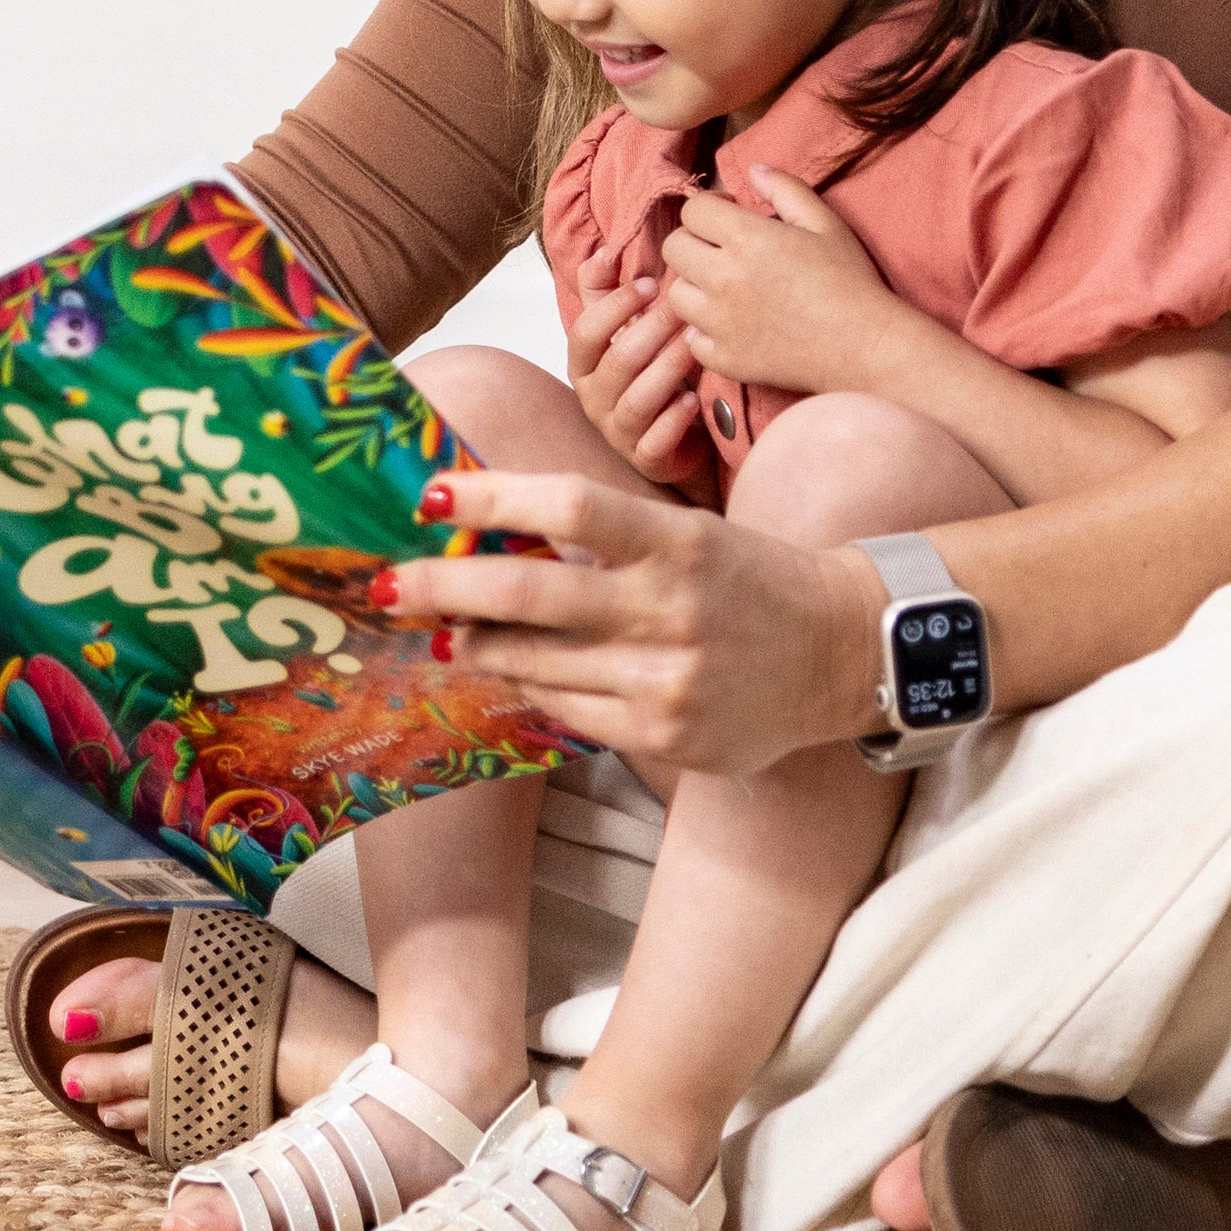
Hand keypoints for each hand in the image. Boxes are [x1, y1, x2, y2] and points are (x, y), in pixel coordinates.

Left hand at [418, 464, 877, 776]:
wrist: (843, 652)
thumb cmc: (740, 578)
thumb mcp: (682, 534)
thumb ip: (597, 534)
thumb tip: (479, 527)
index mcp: (677, 541)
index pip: (570, 506)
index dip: (492, 497)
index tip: (430, 494)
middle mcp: (671, 610)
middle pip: (529, 593)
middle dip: (442, 586)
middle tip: (388, 583)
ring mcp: (668, 680)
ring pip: (533, 660)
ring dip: (474, 641)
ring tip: (442, 626)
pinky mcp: (666, 735)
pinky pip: (565, 708)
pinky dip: (529, 685)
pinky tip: (514, 669)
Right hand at [565, 276, 708, 486]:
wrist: (667, 439)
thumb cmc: (644, 375)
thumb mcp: (620, 332)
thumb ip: (604, 292)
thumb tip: (605, 251)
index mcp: (582, 365)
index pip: (586, 332)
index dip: (616, 306)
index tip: (652, 284)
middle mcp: (592, 398)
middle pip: (618, 361)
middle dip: (653, 330)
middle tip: (687, 307)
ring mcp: (617, 431)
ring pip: (637, 398)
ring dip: (668, 368)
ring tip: (696, 345)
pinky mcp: (645, 458)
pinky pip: (655, 441)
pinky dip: (674, 420)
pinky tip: (694, 400)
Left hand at [661, 167, 914, 406]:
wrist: (868, 347)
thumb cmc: (850, 281)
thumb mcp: (825, 223)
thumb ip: (785, 189)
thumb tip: (752, 169)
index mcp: (746, 239)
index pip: (693, 211)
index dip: (710, 207)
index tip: (729, 216)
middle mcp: (723, 279)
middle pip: (673, 248)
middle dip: (694, 241)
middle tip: (723, 250)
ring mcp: (720, 323)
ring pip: (676, 295)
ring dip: (695, 287)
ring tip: (726, 288)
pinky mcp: (725, 358)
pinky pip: (693, 340)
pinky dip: (707, 333)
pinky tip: (733, 325)